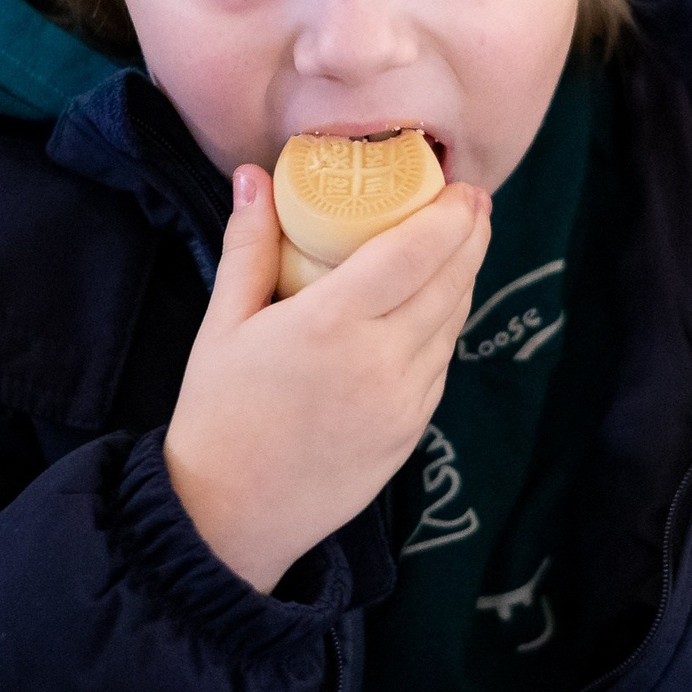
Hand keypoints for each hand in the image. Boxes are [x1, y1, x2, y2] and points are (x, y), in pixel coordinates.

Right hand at [165, 164, 489, 592]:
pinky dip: (445, 326)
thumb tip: (254, 175)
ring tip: (460, 245)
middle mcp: (379, 361)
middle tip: (473, 201)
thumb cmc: (218, 414)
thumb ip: (249, 246)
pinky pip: (440, 365)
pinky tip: (435, 307)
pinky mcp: (411, 432)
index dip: (448, 214)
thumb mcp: (223, 324)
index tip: (461, 185)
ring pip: (452, 324)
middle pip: (449, 282)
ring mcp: (403, 402)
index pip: (414, 252)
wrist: (230, 516)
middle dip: (470, 235)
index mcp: (330, 325)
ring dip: (464, 278)